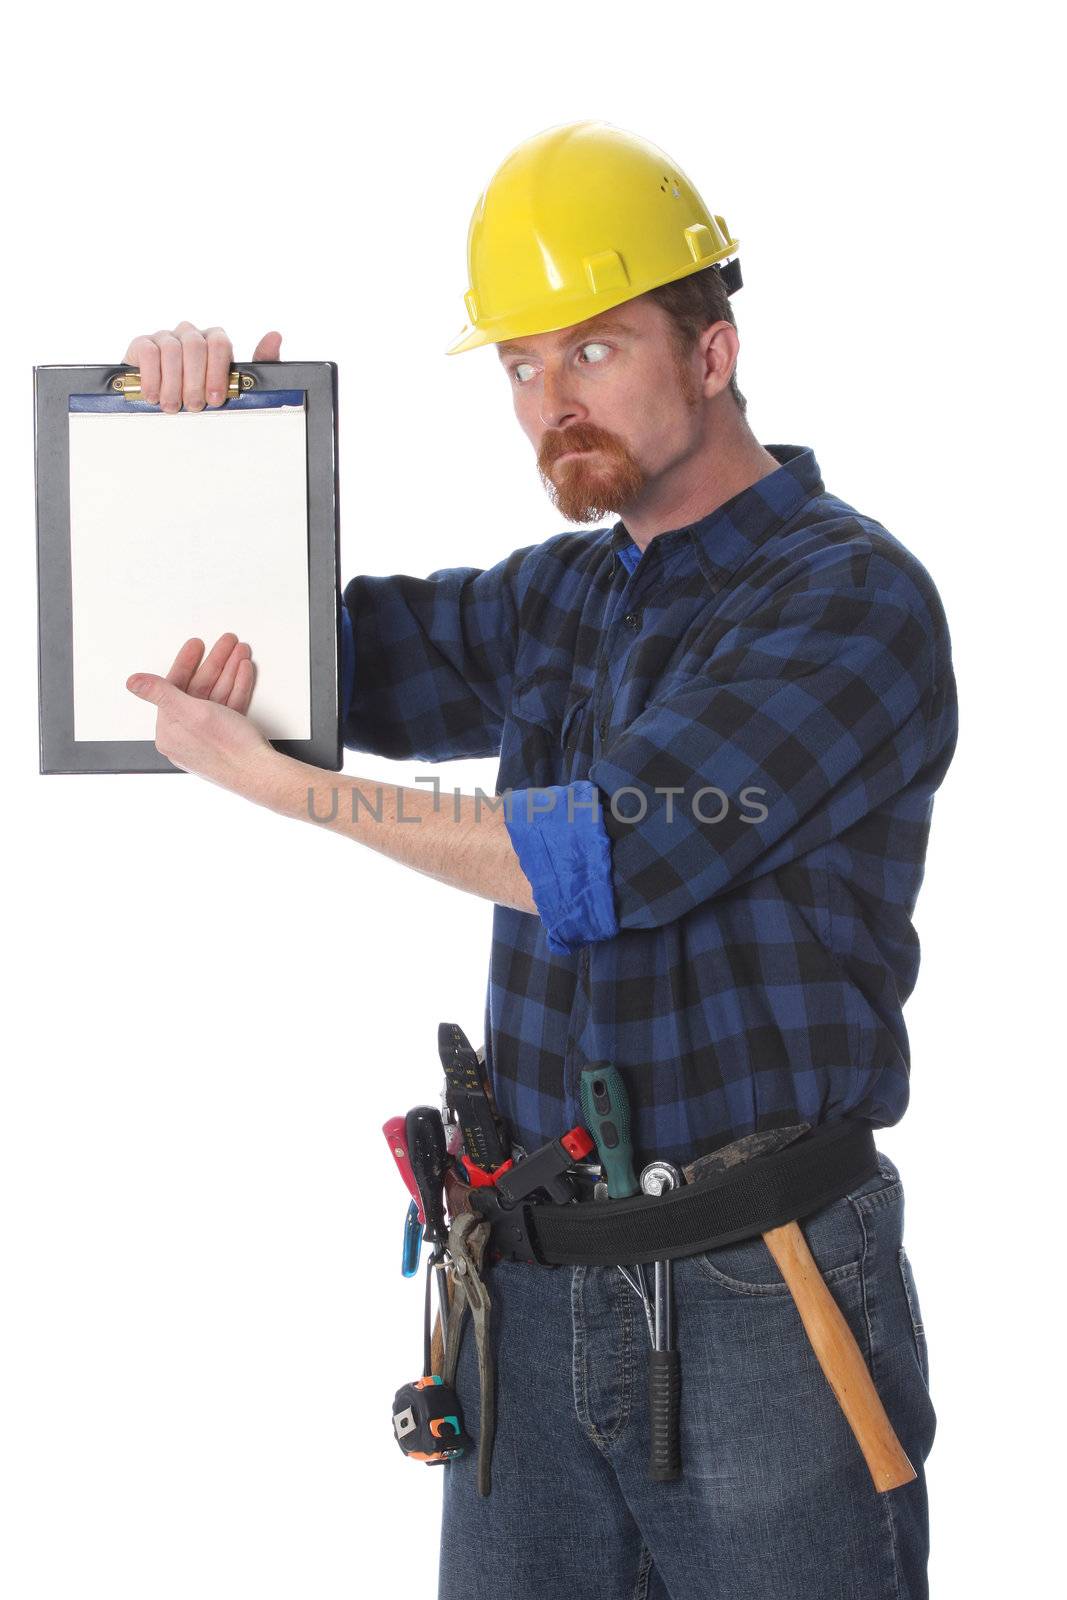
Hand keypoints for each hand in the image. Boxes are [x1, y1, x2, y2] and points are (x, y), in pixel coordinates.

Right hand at [121, 323, 282, 412]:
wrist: (167, 403)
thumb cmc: (204, 394)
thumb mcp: (234, 385)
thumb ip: (259, 364)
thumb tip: (275, 336)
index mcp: (214, 341)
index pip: (219, 342)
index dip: (217, 371)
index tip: (215, 398)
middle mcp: (190, 334)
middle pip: (195, 345)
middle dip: (195, 381)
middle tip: (194, 406)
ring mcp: (165, 337)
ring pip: (171, 349)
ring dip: (172, 383)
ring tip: (172, 406)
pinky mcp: (142, 344)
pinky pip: (148, 351)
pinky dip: (151, 376)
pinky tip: (152, 395)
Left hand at [126, 633, 275, 795]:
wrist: (260, 773)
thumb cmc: (226, 749)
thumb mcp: (190, 712)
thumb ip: (160, 693)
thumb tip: (132, 682)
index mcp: (170, 731)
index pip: (174, 688)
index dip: (186, 663)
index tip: (196, 645)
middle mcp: (186, 735)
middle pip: (198, 690)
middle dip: (215, 663)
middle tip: (227, 643)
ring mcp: (208, 738)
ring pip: (217, 696)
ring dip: (229, 672)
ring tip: (240, 653)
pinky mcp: (227, 739)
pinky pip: (229, 707)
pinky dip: (237, 689)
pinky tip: (243, 673)